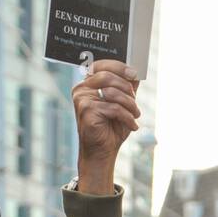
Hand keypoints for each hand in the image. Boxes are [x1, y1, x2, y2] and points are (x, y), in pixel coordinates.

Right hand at [72, 59, 140, 193]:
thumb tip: (136, 72)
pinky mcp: (86, 110)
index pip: (102, 66)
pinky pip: (113, 108)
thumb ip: (126, 87)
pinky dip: (127, 117)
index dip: (119, 67)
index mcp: (88, 84)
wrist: (103, 151)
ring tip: (135, 115)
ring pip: (112, 92)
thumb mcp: (123, 103)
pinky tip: (132, 125)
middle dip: (127, 90)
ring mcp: (82, 99)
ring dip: (130, 105)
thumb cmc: (111, 127)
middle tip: (135, 104)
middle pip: (108, 76)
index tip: (134, 74)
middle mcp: (81, 89)